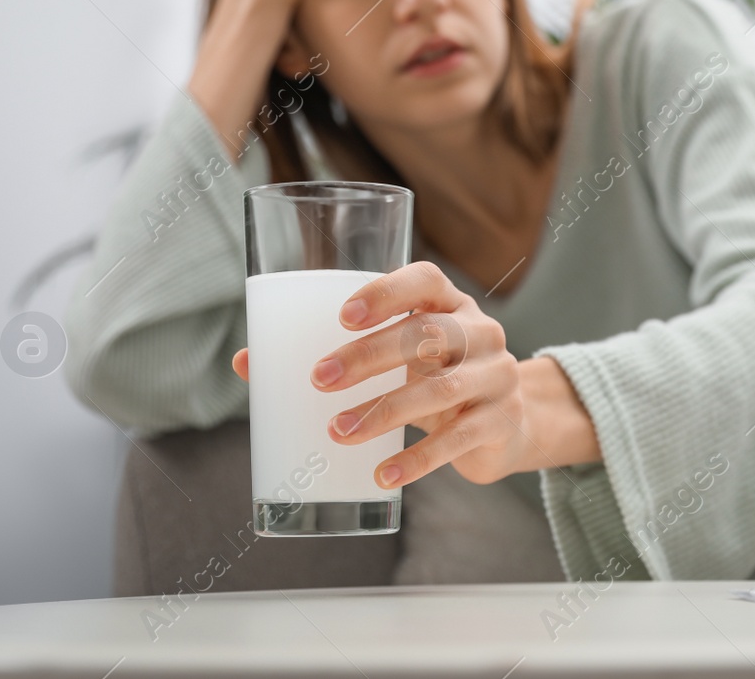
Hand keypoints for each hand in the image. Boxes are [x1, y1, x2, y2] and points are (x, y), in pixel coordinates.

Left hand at [231, 261, 530, 487]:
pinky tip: (383, 474)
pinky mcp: (501, 421)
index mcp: (451, 304)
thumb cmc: (434, 379)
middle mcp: (480, 333)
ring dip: (384, 411)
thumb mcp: (399, 359)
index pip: (426, 280)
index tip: (342, 316)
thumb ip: (338, 355)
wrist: (508, 425)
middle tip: (319, 380)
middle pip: (427, 334)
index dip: (386, 293)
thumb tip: (246, 363)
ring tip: (339, 432)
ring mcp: (497, 377)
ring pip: (441, 390)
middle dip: (369, 356)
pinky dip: (417, 460)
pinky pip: (459, 439)